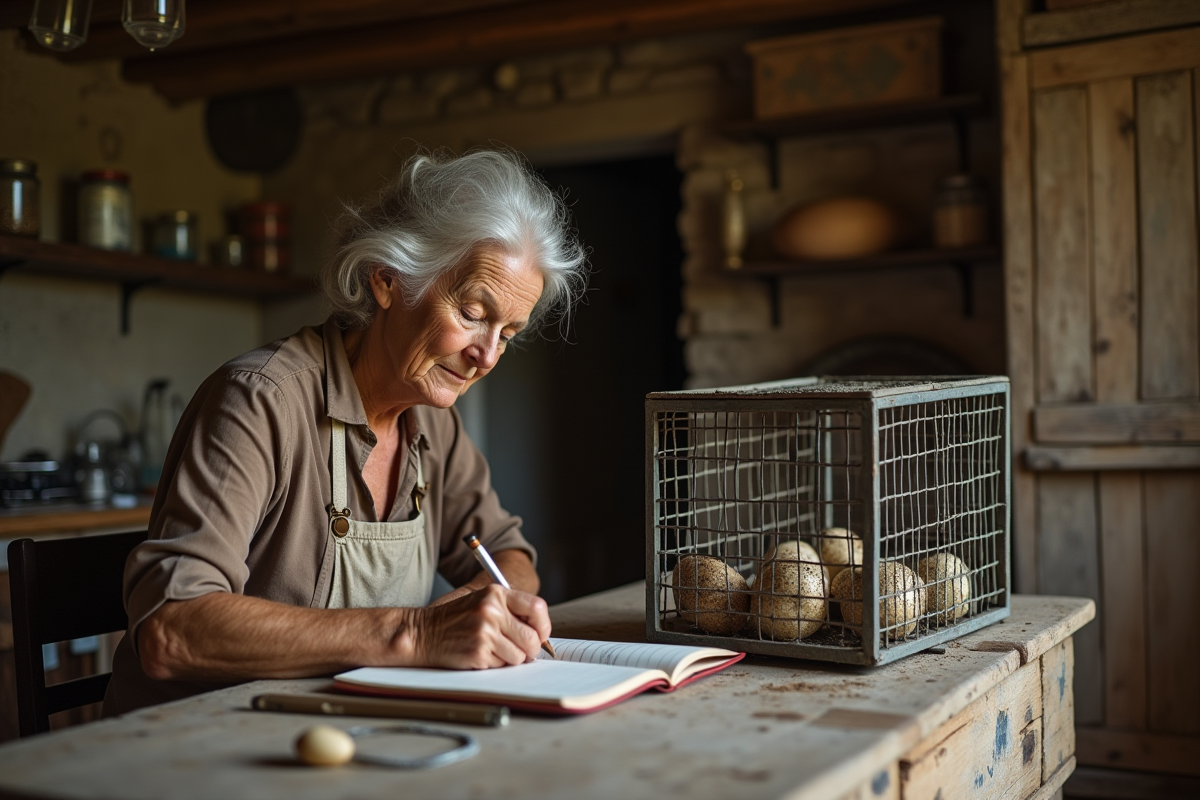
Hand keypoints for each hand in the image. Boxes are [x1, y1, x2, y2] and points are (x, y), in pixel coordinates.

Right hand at [414, 584, 550, 668]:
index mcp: (496, 593)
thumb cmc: (455, 619)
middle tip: (522, 652)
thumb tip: (541, 635)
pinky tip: (479, 654)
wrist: (422, 632)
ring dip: (510, 658)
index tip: (539, 635)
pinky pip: (501, 665)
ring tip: (492, 649)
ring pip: (519, 656)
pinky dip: (494, 664)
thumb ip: (510, 612)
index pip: (537, 608)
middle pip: (532, 638)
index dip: (543, 626)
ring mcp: (485, 632)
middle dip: (530, 650)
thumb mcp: (483, 602)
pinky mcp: (478, 652)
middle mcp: (492, 610)